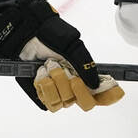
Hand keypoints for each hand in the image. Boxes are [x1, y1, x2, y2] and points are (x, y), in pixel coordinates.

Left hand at [0, 0, 123, 111]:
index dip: (106, 96)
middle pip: (82, 102)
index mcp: (84, 74)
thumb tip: (96, 85)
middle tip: (65, 73)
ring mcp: (57, 90)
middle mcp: (72, 85)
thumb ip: (86, 65)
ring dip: (55, 84)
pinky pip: (47, 103)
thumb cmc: (51, 36)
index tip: (111, 93)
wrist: (26, 35)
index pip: (100, 94)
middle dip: (73, 87)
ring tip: (47, 68)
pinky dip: (44, 89)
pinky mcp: (41, 93)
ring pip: (63, 102)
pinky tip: (40, 75)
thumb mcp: (73, 46)